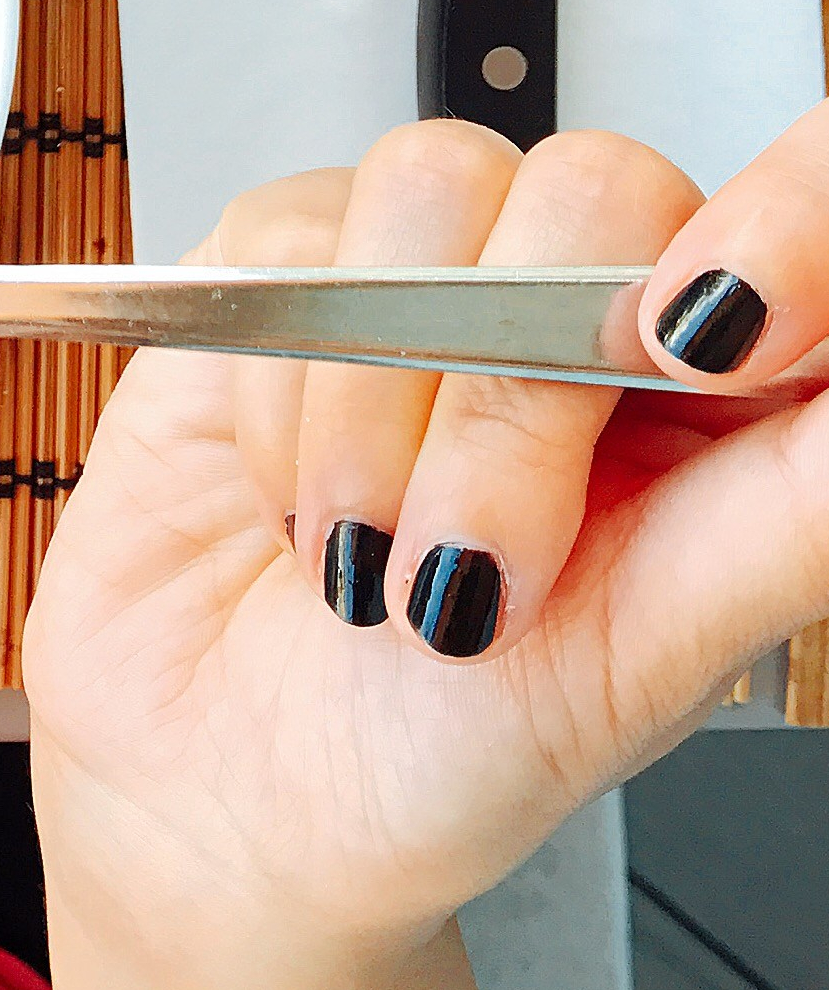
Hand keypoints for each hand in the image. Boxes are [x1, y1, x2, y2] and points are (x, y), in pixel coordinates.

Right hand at [21, 111, 828, 989]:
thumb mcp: (636, 668)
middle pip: (600, 191)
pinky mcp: (283, 268)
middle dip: (514, 401)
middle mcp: (581, 307)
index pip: (803, 222)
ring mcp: (428, 269)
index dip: (782, 225)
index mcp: (719, 396)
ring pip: (434, 189)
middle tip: (470, 563)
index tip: (704, 342)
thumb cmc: (435, 754)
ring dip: (376, 402)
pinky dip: (279, 401)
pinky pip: (290, 253)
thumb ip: (788, 519)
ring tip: (358, 546)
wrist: (219, 800)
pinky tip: (288, 495)